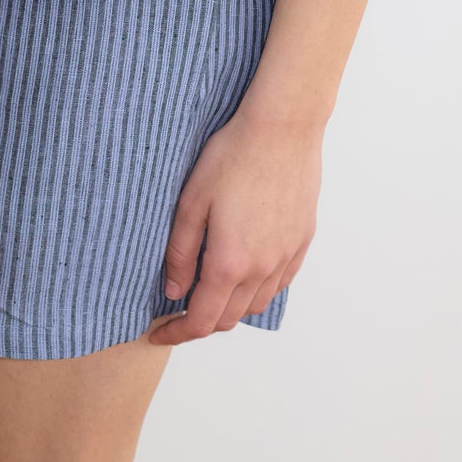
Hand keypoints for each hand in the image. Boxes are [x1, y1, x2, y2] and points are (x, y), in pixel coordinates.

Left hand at [147, 104, 321, 344]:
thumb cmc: (233, 156)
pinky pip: (279, 284)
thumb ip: (181, 253)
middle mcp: (262, 269)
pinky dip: (258, 290)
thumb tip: (174, 291)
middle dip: (200, 321)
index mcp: (229, 263)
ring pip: (256, 305)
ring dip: (231, 306)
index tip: (158, 332)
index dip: (176, 333)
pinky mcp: (302, 241)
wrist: (283, 128)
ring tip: (210, 287)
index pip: (201, 321)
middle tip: (178, 306)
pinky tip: (245, 271)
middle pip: (229, 318)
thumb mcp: (191, 202)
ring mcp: (286, 256)